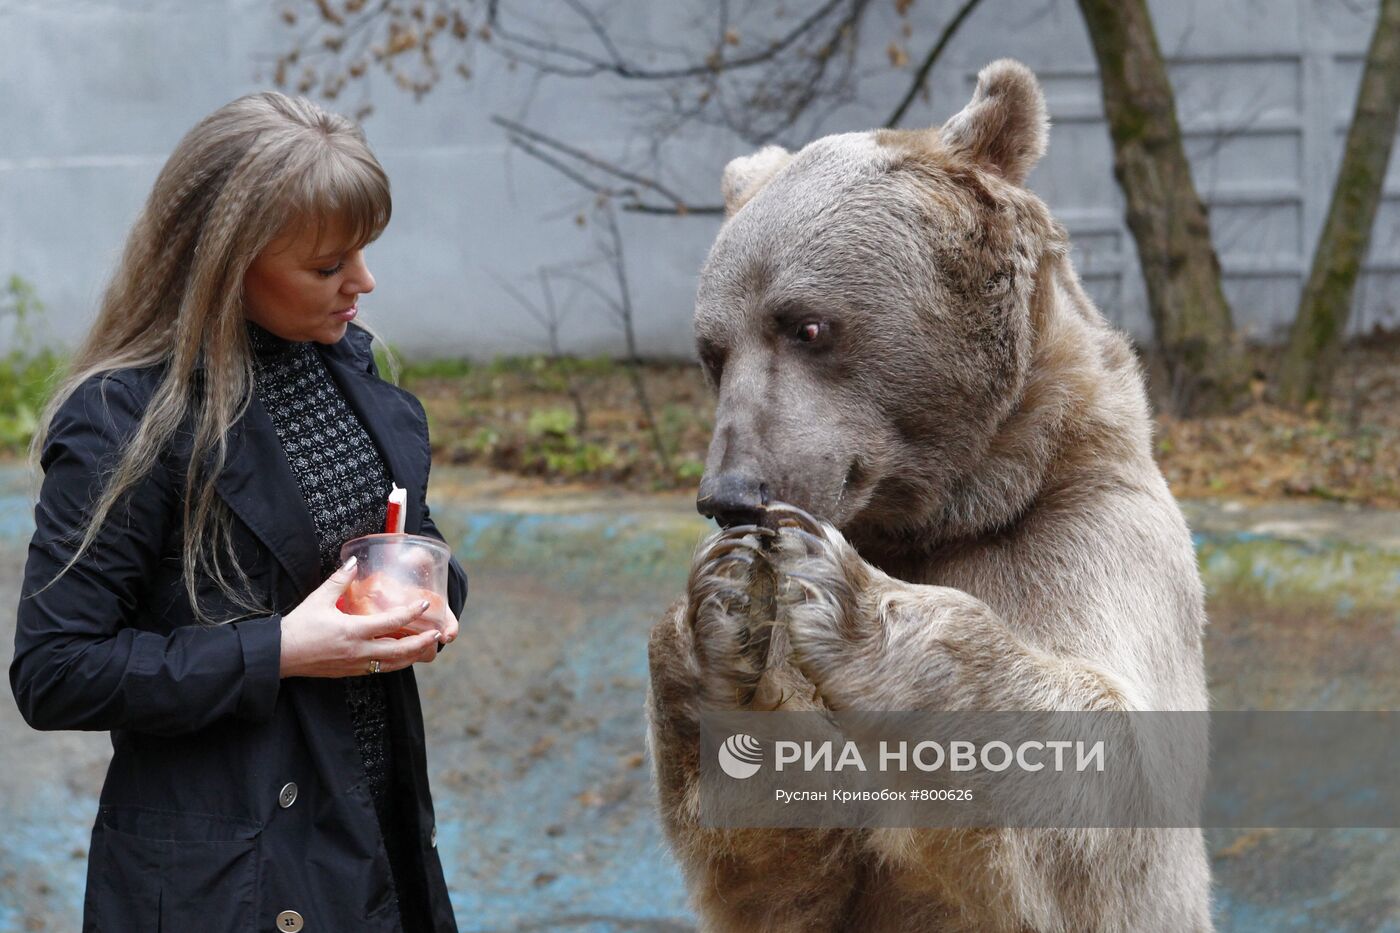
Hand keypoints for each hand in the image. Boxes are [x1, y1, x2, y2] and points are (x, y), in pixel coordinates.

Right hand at [279, 556, 441, 678]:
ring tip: (427, 649)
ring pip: (392, 665)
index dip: (410, 613)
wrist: (281, 655)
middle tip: (438, 634)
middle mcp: (358, 651)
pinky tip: (401, 657)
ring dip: (412, 657)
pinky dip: (394, 664)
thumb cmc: (299, 625)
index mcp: (353, 631)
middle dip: (421, 643)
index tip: (424, 605)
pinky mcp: (350, 672)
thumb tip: (354, 562)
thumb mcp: (319, 599)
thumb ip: (339, 580)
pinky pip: (379, 670)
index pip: (390, 623)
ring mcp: (355, 665)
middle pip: (399, 650)